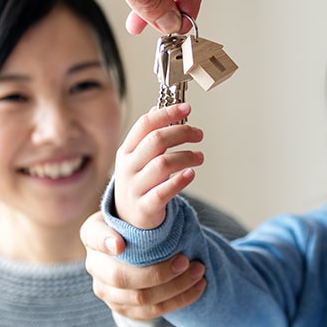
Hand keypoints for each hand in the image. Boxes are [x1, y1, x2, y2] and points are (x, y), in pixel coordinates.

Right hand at [82, 211, 206, 319]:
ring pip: (141, 298)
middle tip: (186, 260)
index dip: (104, 241)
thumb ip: (142, 203)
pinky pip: (153, 312)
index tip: (121, 244)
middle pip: (121, 277)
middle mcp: (95, 265)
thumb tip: (165, 184)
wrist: (132, 256)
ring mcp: (108, 291)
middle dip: (157, 272)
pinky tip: (199, 287)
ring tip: (200, 271)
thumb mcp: (133, 211)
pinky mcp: (124, 310)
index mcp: (94, 235)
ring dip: (176, 286)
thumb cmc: (137, 227)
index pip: (93, 236)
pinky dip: (180, 300)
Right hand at [114, 102, 203, 229]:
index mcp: (126, 151)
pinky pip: (163, 191)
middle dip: (182, 132)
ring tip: (200, 157)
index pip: (145, 124)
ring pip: (163, 164)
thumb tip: (157, 108)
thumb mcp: (137, 157)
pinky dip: (180, 181)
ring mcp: (135, 187)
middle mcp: (128, 167)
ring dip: (187, 156)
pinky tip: (191, 174)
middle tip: (199, 134)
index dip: (167, 113)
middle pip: (156, 140)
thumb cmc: (139, 183)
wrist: (128, 219)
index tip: (186, 108)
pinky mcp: (145, 207)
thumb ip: (147, 135)